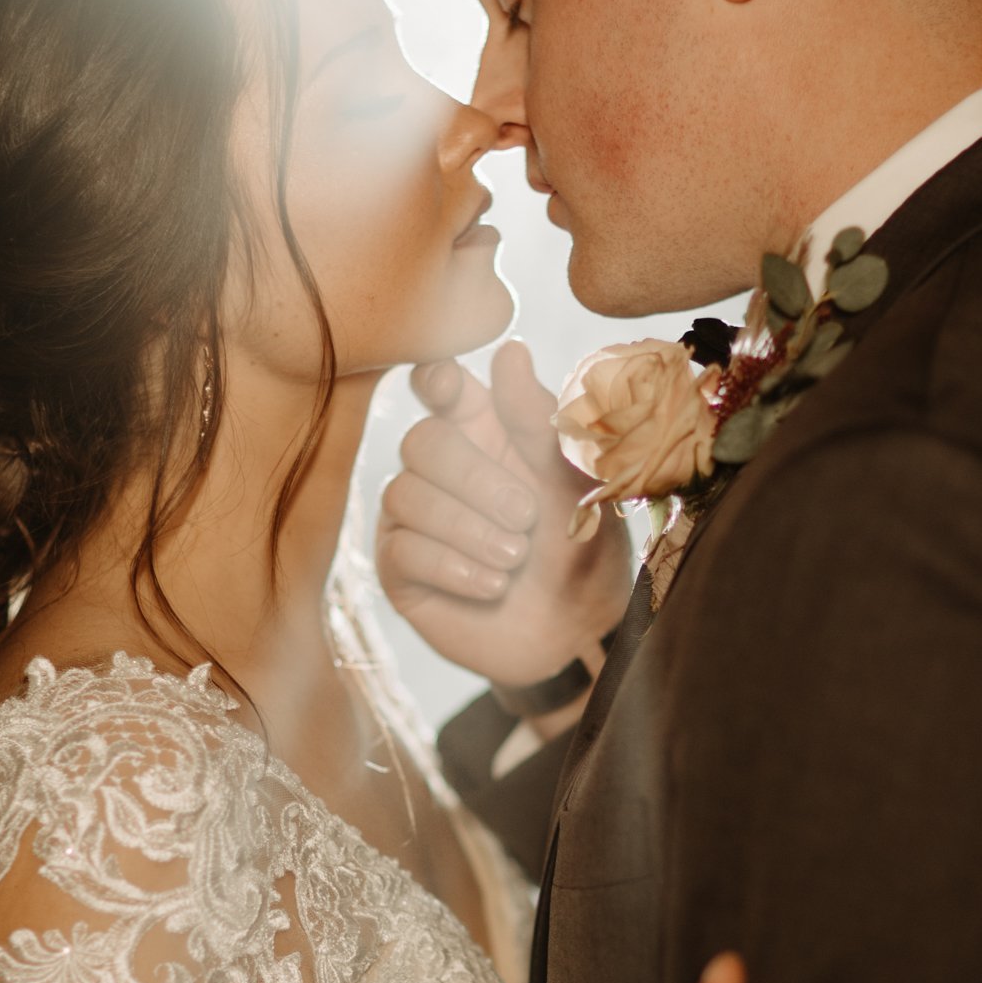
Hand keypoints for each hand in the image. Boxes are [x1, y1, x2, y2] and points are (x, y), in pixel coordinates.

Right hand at [376, 341, 633, 684]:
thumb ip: (540, 419)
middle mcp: (442, 468)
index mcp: (485, 431)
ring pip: (406, 496)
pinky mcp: (400, 569)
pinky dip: (454, 567)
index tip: (449, 387)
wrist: (577, 632)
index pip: (439, 386)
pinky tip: (493, 586)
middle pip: (421, 441)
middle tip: (526, 517)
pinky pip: (403, 549)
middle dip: (475, 479)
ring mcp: (415, 519)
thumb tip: (510, 350)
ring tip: (516, 559)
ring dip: (469, 529)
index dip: (436, 381)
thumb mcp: (574, 480)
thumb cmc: (581, 547)